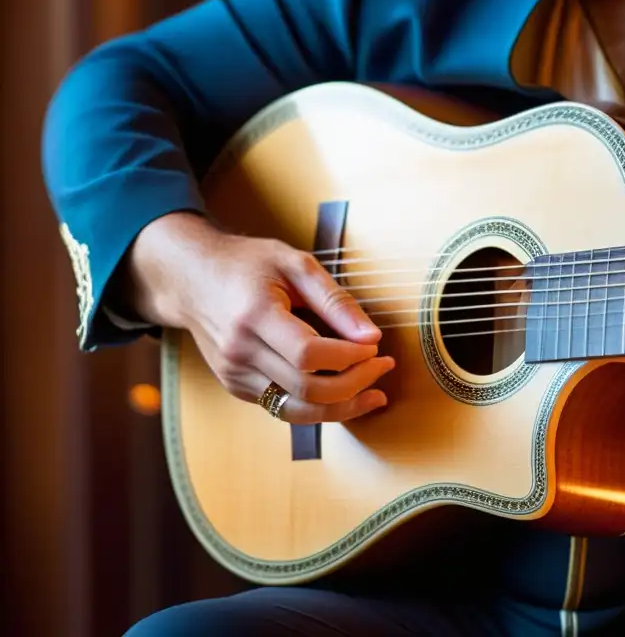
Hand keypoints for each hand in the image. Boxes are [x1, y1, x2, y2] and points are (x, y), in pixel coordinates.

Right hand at [126, 212, 391, 423]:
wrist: (191, 278)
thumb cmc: (247, 264)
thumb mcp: (295, 264)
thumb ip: (335, 300)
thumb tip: (371, 337)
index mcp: (254, 316)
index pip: (309, 354)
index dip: (349, 357)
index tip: (375, 347)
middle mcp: (239, 352)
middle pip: (307, 388)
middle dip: (355, 384)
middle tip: (383, 366)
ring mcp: (234, 374)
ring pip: (297, 410)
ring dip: (343, 407)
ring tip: (374, 393)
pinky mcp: (236, 387)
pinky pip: (284, 408)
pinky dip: (318, 405)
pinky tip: (344, 391)